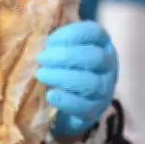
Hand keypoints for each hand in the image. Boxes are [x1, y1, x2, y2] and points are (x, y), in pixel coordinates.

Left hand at [35, 21, 117, 136]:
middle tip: (41, 58)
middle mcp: (108, 66)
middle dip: (66, 56)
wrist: (71, 106)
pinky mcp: (95, 111)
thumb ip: (56, 44)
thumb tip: (36, 39)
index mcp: (102, 45)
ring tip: (41, 75)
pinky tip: (50, 95)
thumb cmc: (66, 70)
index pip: (95, 33)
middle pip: (95, 57)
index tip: (49, 41)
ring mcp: (105, 90)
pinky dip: (66, 100)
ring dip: (62, 77)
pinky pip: (84, 106)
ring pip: (90, 83)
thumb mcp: (65, 52)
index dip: (72, 34)